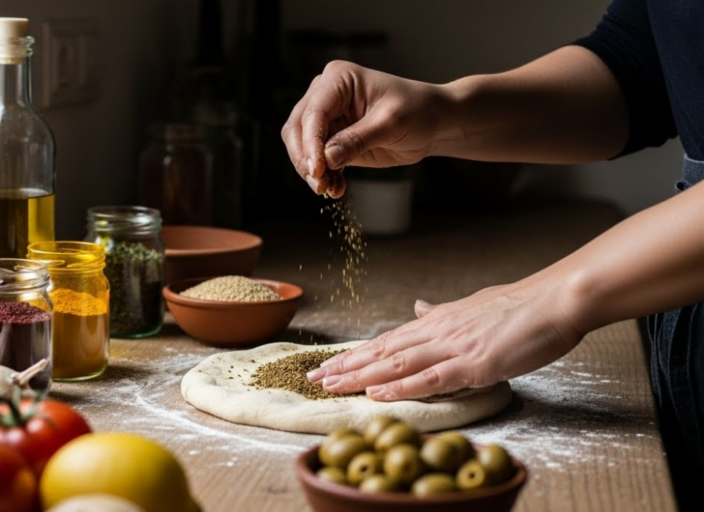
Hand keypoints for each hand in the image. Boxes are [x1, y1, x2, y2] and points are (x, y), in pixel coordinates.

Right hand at [280, 60, 452, 197]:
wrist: (435, 123)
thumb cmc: (418, 110)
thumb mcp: (390, 123)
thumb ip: (357, 139)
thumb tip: (327, 157)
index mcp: (339, 79)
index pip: (313, 113)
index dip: (310, 144)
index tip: (318, 170)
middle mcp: (327, 95)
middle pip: (297, 129)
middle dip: (305, 159)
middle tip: (318, 184)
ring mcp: (328, 117)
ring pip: (302, 147)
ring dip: (312, 171)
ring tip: (329, 190)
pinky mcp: (334, 139)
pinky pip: (318, 160)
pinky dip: (324, 176)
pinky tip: (336, 189)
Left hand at [307, 278, 584, 399]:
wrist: (556, 299)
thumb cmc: (521, 307)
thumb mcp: (473, 305)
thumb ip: (442, 312)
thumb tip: (418, 308)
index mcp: (437, 321)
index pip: (387, 340)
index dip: (356, 354)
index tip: (329, 363)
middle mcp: (438, 332)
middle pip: (382, 351)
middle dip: (346, 365)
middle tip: (314, 377)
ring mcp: (454, 347)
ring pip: (396, 364)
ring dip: (361, 376)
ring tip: (332, 385)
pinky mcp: (475, 363)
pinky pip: (430, 379)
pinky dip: (401, 387)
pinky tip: (377, 393)